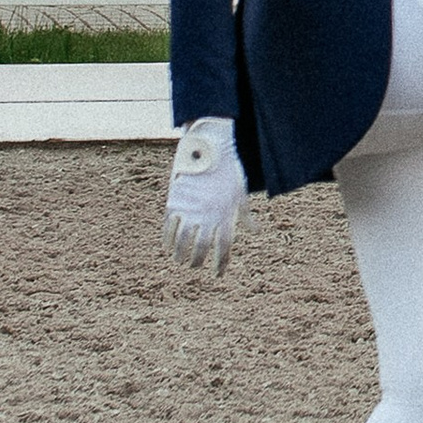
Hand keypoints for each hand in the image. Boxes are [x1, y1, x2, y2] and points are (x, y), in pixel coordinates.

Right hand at [162, 116, 246, 273]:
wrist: (210, 148)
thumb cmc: (229, 171)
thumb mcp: (241, 193)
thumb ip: (246, 216)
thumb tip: (255, 231)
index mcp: (226, 215)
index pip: (224, 247)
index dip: (220, 264)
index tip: (217, 275)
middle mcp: (208, 216)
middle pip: (201, 247)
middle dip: (197, 261)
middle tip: (194, 267)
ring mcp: (190, 209)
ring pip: (182, 241)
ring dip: (180, 254)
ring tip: (180, 260)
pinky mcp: (175, 201)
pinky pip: (169, 226)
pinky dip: (167, 239)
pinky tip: (167, 246)